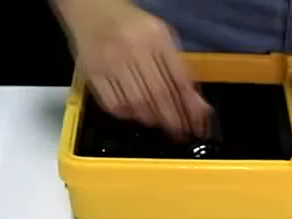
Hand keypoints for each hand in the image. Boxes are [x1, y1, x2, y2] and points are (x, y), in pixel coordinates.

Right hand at [59, 0, 210, 137]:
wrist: (93, 11)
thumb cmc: (133, 27)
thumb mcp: (161, 38)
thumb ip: (180, 69)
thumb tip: (198, 106)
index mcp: (156, 37)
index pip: (178, 79)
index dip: (189, 107)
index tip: (197, 125)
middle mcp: (133, 48)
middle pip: (159, 94)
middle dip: (173, 119)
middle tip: (180, 132)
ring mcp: (110, 61)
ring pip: (136, 102)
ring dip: (153, 119)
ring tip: (161, 124)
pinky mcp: (93, 73)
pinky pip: (113, 104)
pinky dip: (129, 115)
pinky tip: (137, 116)